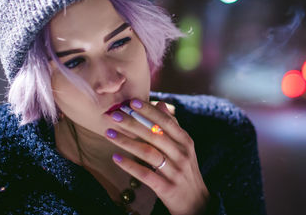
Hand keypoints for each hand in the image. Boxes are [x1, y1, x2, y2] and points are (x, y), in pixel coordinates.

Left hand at [105, 99, 209, 214]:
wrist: (196, 202)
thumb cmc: (185, 170)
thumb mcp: (184, 147)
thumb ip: (173, 126)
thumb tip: (161, 103)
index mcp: (185, 142)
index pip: (166, 122)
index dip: (149, 111)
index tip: (131, 102)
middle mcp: (182, 155)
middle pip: (154, 135)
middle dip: (132, 123)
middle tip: (114, 115)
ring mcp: (175, 172)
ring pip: (148, 153)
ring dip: (126, 142)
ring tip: (109, 133)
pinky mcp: (166, 188)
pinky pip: (145, 174)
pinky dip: (130, 165)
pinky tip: (116, 158)